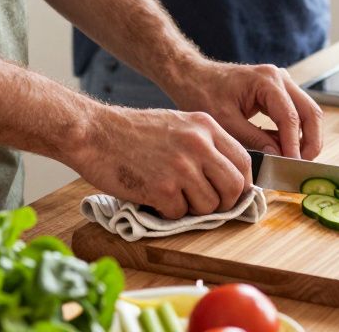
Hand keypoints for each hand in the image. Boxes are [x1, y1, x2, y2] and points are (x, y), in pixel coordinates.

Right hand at [72, 105, 252, 218]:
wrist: (94, 133)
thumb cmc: (132, 132)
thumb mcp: (178, 125)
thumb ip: (205, 145)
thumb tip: (226, 176)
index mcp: (206, 126)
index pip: (244, 161)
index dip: (241, 183)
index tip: (232, 193)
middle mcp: (199, 145)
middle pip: (234, 187)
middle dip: (224, 203)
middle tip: (207, 205)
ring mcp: (182, 167)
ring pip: (210, 206)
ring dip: (193, 209)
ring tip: (173, 196)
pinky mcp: (163, 188)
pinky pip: (180, 214)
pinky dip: (168, 212)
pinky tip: (154, 197)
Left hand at [169, 60, 323, 160]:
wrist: (192, 77)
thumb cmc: (203, 93)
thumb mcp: (226, 122)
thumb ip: (254, 140)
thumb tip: (278, 157)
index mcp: (267, 80)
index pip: (291, 118)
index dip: (294, 146)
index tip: (292, 166)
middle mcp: (280, 78)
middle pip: (311, 113)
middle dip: (310, 142)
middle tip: (301, 166)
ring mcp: (281, 84)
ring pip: (307, 114)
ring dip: (305, 138)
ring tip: (293, 161)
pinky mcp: (278, 92)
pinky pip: (295, 114)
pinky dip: (294, 133)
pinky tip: (284, 150)